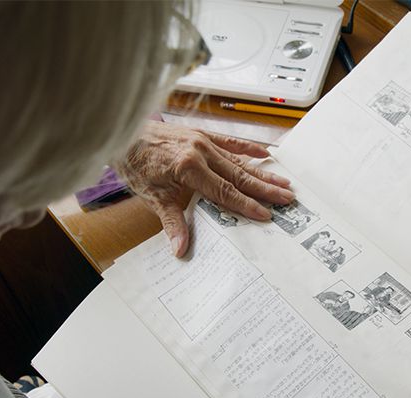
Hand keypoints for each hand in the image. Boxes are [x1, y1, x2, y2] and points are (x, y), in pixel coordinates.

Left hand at [117, 120, 293, 256]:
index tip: (266, 214)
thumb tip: (181, 250)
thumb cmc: (135, 165)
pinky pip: (230, 142)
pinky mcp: (202, 134)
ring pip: (239, 160)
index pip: (225, 192)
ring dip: (262, 172)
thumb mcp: (152, 197)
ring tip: (283, 181)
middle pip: (240, 175)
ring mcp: (203, 141)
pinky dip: (249, 148)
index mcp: (189, 168)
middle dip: (265, 189)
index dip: (247, 205)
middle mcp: (200, 152)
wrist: (122, 133)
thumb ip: (171, 223)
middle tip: (287, 198)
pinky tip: (266, 154)